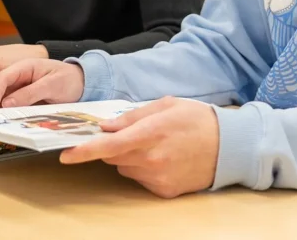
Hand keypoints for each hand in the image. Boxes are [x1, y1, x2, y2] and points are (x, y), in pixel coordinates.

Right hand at [0, 59, 84, 109]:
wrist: (81, 82)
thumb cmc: (69, 80)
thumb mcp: (53, 85)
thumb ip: (30, 93)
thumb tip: (6, 103)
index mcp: (24, 66)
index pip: (2, 78)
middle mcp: (17, 73)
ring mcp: (16, 83)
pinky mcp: (18, 93)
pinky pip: (1, 98)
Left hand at [61, 97, 218, 198]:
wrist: (229, 146)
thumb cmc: (197, 119)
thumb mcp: (165, 105)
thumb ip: (132, 115)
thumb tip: (106, 126)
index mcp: (152, 133)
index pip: (110, 145)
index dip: (85, 151)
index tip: (67, 155)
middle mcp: (153, 159)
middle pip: (113, 156)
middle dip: (113, 144)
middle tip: (132, 132)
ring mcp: (158, 178)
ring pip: (125, 168)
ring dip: (129, 156)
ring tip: (155, 143)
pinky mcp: (164, 191)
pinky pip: (140, 179)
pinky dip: (143, 168)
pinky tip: (164, 157)